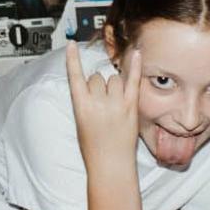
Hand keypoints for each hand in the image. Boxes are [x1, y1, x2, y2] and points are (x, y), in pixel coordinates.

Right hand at [67, 43, 142, 160]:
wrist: (110, 165)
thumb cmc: (93, 148)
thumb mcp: (81, 122)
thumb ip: (86, 101)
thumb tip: (95, 84)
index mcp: (81, 106)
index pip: (75, 76)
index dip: (72, 59)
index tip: (71, 44)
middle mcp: (98, 102)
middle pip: (97, 78)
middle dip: (98, 85)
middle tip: (102, 104)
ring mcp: (116, 104)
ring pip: (113, 79)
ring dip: (113, 86)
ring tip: (114, 105)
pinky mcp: (131, 107)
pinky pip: (133, 81)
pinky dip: (135, 66)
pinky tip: (137, 52)